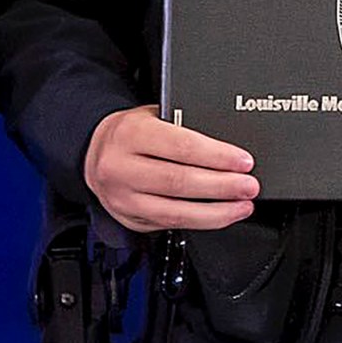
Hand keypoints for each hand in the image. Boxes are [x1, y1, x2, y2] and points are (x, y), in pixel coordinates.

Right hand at [84, 106, 257, 232]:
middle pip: (180, 182)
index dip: (217, 156)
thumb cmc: (130, 132)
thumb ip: (183, 127)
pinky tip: (220, 216)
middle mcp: (121, 168)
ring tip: (242, 206)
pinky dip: (201, 222)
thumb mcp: (152, 116)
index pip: (181, 147)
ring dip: (216, 212)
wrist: (92, 152)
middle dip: (222, 186)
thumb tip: (228, 147)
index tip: (243, 161)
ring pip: (175, 212)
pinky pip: (170, 226)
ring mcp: (123, 198)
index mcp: (129, 134)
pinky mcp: (129, 219)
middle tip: (249, 186)